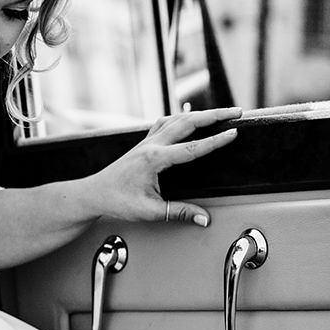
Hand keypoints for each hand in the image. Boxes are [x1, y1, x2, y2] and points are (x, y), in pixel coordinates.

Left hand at [88, 106, 241, 225]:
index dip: (216, 140)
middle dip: (214, 114)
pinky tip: (188, 117)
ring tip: (220, 112)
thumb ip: (180, 213)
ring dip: (200, 113)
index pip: (192, 147)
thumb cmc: (117, 201)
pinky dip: (181, 117)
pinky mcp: (143, 144)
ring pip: (177, 119)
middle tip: (236, 112)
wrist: (94, 194)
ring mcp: (146, 142)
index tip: (233, 131)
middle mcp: (151, 145)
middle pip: (188, 122)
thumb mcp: (150, 211)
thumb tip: (204, 218)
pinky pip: (165, 123)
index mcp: (154, 159)